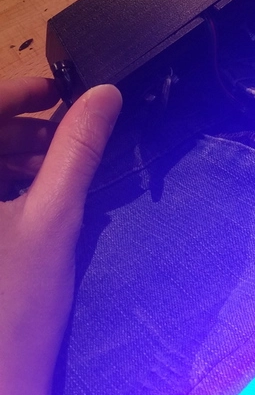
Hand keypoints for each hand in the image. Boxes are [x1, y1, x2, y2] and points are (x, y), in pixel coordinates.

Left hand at [0, 79, 120, 394]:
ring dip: (8, 156)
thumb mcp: (53, 217)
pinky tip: (30, 197)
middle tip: (65, 133)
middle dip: (17, 126)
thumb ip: (77, 149)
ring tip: (54, 167)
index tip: (59, 90)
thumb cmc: (15, 304)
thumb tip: (105, 94)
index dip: (16, 90)